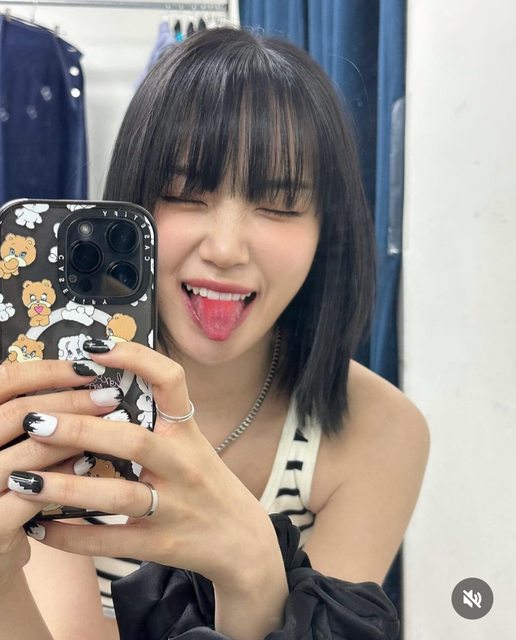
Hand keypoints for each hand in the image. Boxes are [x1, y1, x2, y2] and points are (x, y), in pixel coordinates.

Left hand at [7, 342, 279, 589]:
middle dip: (81, 430)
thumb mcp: (192, 443)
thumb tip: (99, 386)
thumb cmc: (206, 482)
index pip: (171, 381)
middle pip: (134, 441)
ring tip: (23, 479)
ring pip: (119, 495)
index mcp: (187, 432)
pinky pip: (111, 542)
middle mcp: (184, 465)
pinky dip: (71, 536)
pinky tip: (39, 527)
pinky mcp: (162, 545)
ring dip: (66, 488)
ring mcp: (174, 507)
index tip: (95, 349)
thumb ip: (156, 419)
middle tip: (35, 420)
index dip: (136, 359)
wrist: (243, 539)